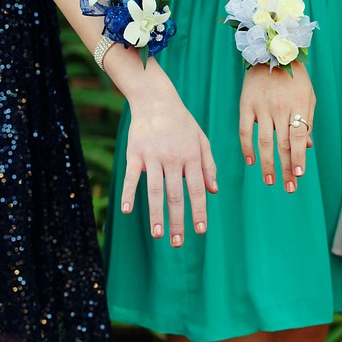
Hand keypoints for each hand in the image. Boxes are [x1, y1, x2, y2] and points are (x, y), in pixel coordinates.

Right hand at [121, 89, 217, 247]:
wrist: (156, 99)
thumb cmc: (181, 122)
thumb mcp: (201, 140)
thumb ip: (208, 165)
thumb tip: (214, 191)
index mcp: (191, 156)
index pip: (197, 189)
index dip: (199, 211)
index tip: (200, 231)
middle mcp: (173, 158)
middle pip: (176, 195)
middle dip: (178, 221)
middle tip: (178, 243)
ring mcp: (152, 156)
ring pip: (154, 190)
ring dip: (156, 214)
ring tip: (158, 234)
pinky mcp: (134, 153)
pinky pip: (130, 177)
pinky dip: (128, 194)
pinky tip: (127, 211)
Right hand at [239, 62, 314, 192]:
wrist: (271, 53)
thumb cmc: (294, 78)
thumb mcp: (308, 96)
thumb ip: (307, 121)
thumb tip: (307, 147)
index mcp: (299, 106)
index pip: (298, 138)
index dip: (298, 158)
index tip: (298, 175)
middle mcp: (280, 108)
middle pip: (283, 144)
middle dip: (286, 169)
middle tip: (288, 187)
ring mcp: (262, 107)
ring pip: (265, 142)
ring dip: (267, 164)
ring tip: (270, 181)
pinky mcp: (246, 104)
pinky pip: (245, 130)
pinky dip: (247, 147)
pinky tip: (251, 161)